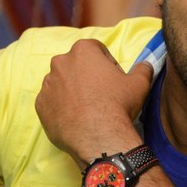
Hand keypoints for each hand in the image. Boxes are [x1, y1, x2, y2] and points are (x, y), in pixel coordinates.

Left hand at [35, 38, 152, 167]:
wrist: (98, 136)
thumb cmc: (118, 104)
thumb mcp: (139, 83)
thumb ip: (143, 69)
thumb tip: (146, 64)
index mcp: (83, 50)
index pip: (96, 50)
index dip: (107, 64)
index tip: (113, 80)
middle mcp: (61, 62)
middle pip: (76, 65)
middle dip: (86, 76)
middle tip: (101, 94)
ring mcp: (48, 84)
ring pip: (62, 83)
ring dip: (73, 91)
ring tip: (88, 109)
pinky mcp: (40, 105)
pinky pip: (52, 102)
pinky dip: (62, 107)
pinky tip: (76, 118)